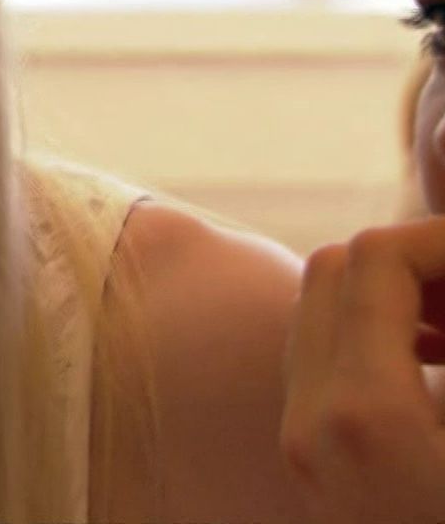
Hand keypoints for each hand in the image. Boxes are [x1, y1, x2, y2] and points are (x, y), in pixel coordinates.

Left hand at [282, 218, 444, 523]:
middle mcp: (311, 425)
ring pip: (325, 312)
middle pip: (336, 271)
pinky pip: (328, 363)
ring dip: (403, 300)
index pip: (377, 259)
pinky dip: (385, 341)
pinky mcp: (314, 468)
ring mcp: (304, 448)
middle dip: (423, 263)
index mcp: (362, 415)